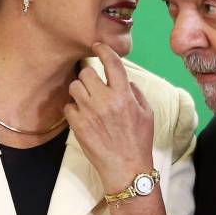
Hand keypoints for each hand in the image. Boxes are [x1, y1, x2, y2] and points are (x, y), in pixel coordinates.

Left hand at [64, 42, 154, 192]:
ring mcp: (89, 113)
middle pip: (87, 72)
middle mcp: (105, 100)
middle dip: (89, 75)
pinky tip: (82, 115)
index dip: (103, 50)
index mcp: (124, 95)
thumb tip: (124, 79)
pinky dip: (73, 108)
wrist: (126, 168)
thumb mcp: (147, 113)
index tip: (97, 46)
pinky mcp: (77, 125)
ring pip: (75, 87)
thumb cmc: (139, 141)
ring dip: (80, 90)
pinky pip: (68, 106)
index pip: (112, 63)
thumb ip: (135, 92)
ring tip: (86, 99)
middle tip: (93, 83)